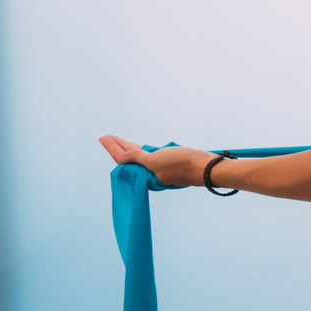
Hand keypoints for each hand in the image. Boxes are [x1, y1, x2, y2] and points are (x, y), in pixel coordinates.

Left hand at [99, 134, 213, 187]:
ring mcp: (161, 166)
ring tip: (119, 141)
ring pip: (140, 156)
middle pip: (130, 158)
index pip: (123, 159)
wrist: (207, 168)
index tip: (103, 137)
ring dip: (129, 147)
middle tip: (106, 137)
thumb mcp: (155, 160)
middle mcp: (151, 171)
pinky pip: (151, 155)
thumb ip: (137, 157)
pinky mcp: (171, 162)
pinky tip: (142, 148)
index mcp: (144, 173)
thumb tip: (122, 155)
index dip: (112, 147)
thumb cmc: (181, 164)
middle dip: (118, 147)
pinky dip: (143, 150)